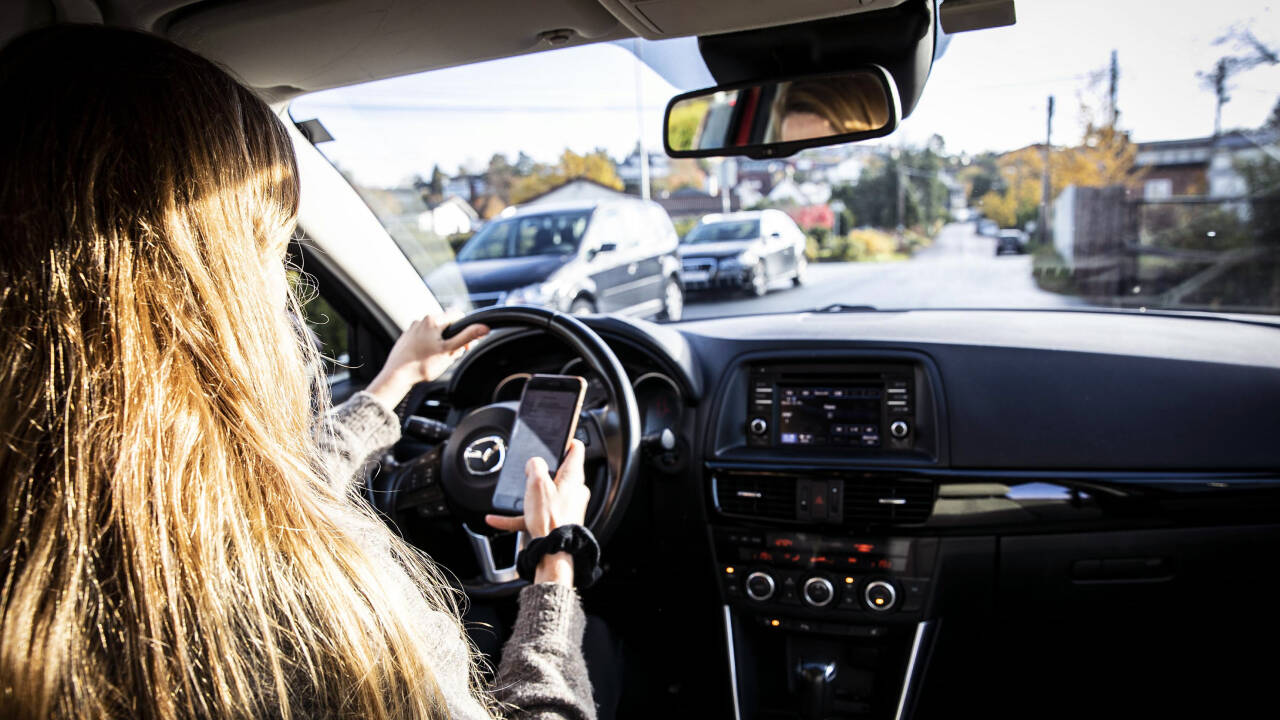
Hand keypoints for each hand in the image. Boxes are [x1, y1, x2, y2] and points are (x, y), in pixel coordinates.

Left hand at [365, 311, 487, 407]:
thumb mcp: (449, 351)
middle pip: (446, 326)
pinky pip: (423, 338)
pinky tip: (425, 359)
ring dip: (441, 343)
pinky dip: (428, 346)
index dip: (466, 329)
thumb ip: (467, 337)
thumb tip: (483, 327)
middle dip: (452, 339)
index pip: (458, 315)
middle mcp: (421, 320)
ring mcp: (412, 329)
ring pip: (435, 333)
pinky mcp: (406, 338)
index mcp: (433, 320)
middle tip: (450, 356)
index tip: (465, 344)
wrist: (396, 376)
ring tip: (436, 359)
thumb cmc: (422, 365)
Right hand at [485, 440, 589, 584]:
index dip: (566, 440)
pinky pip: (535, 514)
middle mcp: (574, 491)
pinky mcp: (558, 521)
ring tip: (515, 494)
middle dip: (545, 469)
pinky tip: (497, 519)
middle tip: (531, 468)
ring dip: (530, 494)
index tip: (559, 436)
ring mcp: (567, 507)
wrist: (553, 551)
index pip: (576, 450)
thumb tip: (534, 463)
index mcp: (573, 477)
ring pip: (546, 494)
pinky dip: (519, 515)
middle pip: (561, 472)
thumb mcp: (537, 482)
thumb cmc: (551, 518)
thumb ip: (535, 466)